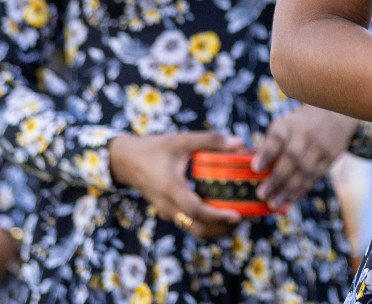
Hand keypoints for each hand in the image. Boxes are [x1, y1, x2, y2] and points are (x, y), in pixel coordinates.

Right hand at [108, 130, 247, 238]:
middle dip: (222, 229)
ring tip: (238, 218)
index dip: (217, 216)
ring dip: (216, 229)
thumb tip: (239, 142)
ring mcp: (168, 212)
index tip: (237, 216)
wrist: (126, 161)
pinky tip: (222, 212)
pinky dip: (207, 224)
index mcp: (171, 188)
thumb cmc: (154, 149)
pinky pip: (189, 224)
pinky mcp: (169, 212)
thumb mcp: (181, 140)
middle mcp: (169, 205)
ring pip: (194, 230)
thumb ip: (210, 140)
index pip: (196, 210)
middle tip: (245, 218)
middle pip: (198, 229)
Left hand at [253, 106, 359, 210]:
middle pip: (291, 157)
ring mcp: (320, 145)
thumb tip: (249, 170)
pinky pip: (316, 176)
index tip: (255, 168)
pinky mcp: (331, 156)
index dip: (266, 153)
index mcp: (288, 125)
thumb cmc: (300, 126)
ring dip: (288, 189)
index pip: (277, 138)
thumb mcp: (284, 126)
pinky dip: (302, 189)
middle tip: (262, 194)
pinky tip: (291, 198)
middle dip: (277, 178)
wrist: (335, 114)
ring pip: (304, 170)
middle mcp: (305, 133)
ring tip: (274, 203)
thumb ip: (269, 146)